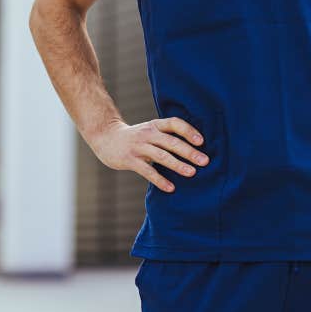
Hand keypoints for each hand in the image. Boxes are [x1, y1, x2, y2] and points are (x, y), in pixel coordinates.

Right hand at [86, 118, 207, 193]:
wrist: (106, 137)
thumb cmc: (136, 137)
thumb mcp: (150, 130)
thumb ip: (167, 136)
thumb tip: (195, 148)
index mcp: (155, 125)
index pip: (174, 123)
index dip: (188, 131)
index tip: (202, 141)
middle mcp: (148, 134)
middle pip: (171, 141)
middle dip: (189, 151)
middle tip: (205, 161)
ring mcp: (138, 147)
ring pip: (161, 155)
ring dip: (178, 165)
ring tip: (192, 173)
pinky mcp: (129, 160)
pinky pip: (147, 171)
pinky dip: (160, 180)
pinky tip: (171, 188)